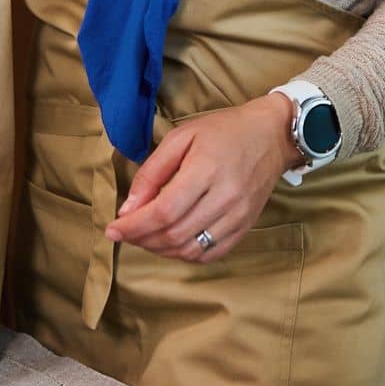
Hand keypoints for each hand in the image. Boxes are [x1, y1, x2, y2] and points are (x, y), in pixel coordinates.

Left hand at [103, 93, 299, 262]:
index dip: (133, 227)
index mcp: (207, 169)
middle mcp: (226, 197)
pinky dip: (185, 255)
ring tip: (145, 237)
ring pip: (191, 249)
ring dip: (160, 250)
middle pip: (174, 234)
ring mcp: (239, 215)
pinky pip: (211, 254)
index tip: (112, 229)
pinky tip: (172, 243)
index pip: (164, 212)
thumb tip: (129, 209)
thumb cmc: (224, 130)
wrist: (272, 135)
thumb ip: (152, 172)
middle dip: (141, 239)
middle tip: (126, 232)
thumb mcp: (181, 137)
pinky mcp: (246, 226)